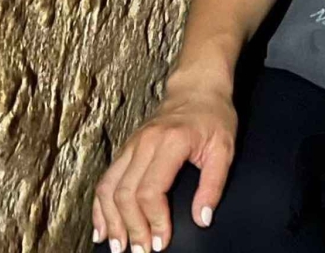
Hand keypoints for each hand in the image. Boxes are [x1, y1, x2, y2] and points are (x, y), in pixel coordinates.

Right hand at [93, 82, 237, 251]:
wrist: (196, 88)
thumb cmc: (213, 117)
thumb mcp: (224, 149)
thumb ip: (213, 185)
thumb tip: (203, 219)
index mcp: (170, 142)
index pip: (151, 189)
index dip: (154, 220)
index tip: (162, 241)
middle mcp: (144, 143)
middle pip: (125, 193)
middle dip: (131, 227)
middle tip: (140, 251)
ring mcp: (131, 145)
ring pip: (109, 187)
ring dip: (111, 221)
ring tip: (117, 246)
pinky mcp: (125, 149)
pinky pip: (105, 180)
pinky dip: (100, 206)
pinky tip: (102, 227)